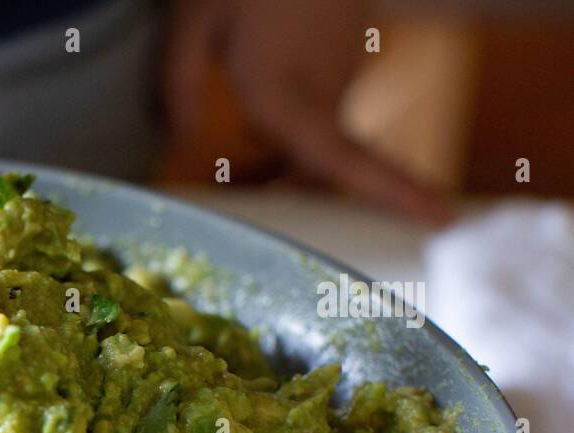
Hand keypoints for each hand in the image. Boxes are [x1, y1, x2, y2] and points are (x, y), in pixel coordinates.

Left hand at [166, 0, 454, 223]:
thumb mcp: (191, 20)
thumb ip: (180, 84)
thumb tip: (181, 138)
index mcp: (285, 91)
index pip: (341, 158)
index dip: (394, 192)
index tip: (447, 217)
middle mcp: (324, 89)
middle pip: (321, 167)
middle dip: (289, 190)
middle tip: (243, 195)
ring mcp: (343, 69)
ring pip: (320, 138)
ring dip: (285, 157)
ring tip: (241, 165)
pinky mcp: (346, 51)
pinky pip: (322, 106)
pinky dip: (294, 124)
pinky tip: (259, 105)